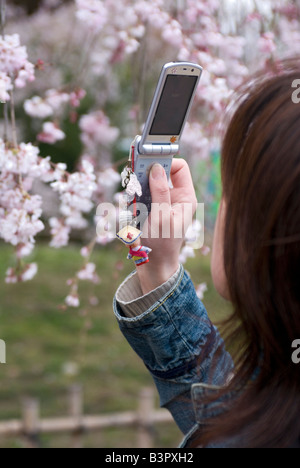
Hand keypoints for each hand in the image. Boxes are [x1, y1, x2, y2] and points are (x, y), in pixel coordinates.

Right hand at [136, 159, 197, 294]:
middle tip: (134, 181)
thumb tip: (156, 168)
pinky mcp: (149, 209)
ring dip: (136, 191)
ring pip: (146, 184)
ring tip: (134, 205)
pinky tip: (132, 213)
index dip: (165, 162)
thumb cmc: (161, 244)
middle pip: (159, 173)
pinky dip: (132, 201)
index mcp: (186, 197)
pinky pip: (139, 196)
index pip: (179, 167)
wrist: (153, 265)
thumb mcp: (162, 217)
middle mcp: (174, 197)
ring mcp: (161, 202)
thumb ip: (160, 192)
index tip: (148, 164)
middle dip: (145, 177)